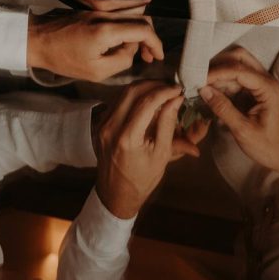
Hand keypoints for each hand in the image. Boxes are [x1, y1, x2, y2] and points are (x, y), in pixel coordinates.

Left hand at [27, 11, 163, 81]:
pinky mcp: (94, 13)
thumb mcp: (95, 71)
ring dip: (140, 33)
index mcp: (107, 29)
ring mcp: (100, 12)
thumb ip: (121, 60)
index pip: (144, 30)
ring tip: (140, 52)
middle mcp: (106, 15)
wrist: (36, 40)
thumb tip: (133, 51)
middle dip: (151, 39)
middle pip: (142, 20)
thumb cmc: (62, 58)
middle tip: (151, 57)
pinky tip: (125, 44)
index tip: (158, 56)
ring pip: (131, 17)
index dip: (156, 44)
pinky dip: (128, 29)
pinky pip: (119, 17)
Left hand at [93, 81, 195, 217]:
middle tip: (170, 87)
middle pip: (132, 91)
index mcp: (127, 138)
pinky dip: (133, 97)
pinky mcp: (100, 125)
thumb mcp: (162, 154)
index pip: (147, 102)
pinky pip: (117, 102)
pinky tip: (147, 101)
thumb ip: (168, 124)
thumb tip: (176, 99)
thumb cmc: (142, 179)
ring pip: (122, 94)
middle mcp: (110, 127)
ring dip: (143, 88)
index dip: (165, 92)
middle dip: (153, 84)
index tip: (178, 90)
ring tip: (161, 91)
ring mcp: (102, 125)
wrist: (116, 194)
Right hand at [199, 48, 278, 177]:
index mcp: (268, 88)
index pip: (239, 69)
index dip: (217, 72)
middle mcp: (266, 80)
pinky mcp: (253, 91)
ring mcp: (260, 84)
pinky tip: (209, 92)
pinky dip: (221, 82)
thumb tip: (203, 90)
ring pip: (236, 65)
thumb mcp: (242, 130)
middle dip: (218, 64)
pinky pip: (235, 78)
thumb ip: (223, 108)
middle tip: (199, 77)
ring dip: (218, 73)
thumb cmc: (267, 146)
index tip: (198, 80)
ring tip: (200, 86)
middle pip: (240, 57)